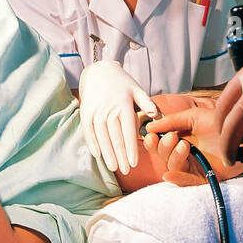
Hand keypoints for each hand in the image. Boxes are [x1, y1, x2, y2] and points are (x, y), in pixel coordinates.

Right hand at [78, 60, 156, 175]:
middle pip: (115, 137)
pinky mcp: (86, 112)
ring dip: (107, 153)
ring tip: (114, 167)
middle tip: (127, 171)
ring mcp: (96, 111)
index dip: (131, 148)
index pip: (128, 131)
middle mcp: (109, 109)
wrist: (99, 71)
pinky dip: (92, 143)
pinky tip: (98, 155)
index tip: (135, 162)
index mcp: (123, 104)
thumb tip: (156, 115)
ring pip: (102, 136)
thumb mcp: (137, 89)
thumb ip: (147, 103)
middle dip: (121, 156)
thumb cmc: (122, 83)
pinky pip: (88, 131)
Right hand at [145, 101, 242, 182]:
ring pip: (173, 168)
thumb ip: (172, 121)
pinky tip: (169, 174)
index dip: (153, 142)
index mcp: (180, 139)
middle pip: (164, 157)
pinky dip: (177, 180)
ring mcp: (194, 166)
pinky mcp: (205, 178)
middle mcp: (184, 154)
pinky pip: (187, 183)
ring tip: (185, 146)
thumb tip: (149, 127)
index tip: (152, 135)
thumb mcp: (193, 117)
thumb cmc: (220, 123)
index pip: (159, 144)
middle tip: (172, 138)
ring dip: (173, 157)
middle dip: (163, 147)